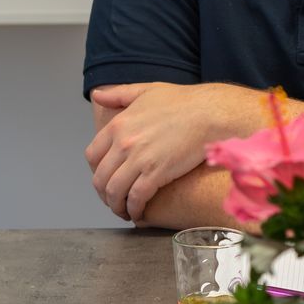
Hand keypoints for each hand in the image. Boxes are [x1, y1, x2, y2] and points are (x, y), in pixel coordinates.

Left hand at [86, 83, 249, 221]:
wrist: (210, 113)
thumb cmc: (184, 101)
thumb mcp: (146, 91)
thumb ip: (119, 95)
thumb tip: (97, 96)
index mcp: (118, 124)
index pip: (92, 156)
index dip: (96, 173)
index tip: (106, 180)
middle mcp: (123, 143)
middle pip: (100, 178)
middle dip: (104, 195)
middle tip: (114, 201)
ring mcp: (139, 158)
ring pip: (115, 191)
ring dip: (116, 206)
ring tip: (125, 211)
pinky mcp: (157, 173)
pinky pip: (136, 198)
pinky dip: (134, 209)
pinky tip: (138, 213)